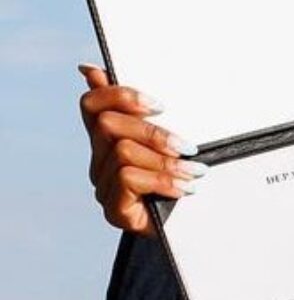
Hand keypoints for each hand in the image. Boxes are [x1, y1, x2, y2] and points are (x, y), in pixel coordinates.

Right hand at [79, 64, 205, 235]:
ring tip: (195, 172)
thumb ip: (150, 110)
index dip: (118, 95)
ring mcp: (104, 185)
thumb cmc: (184, 177)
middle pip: (108, 125)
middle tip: (188, 145)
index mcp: (111, 139)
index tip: (159, 105)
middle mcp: (101, 160)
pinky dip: (162, 181)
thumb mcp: (175, 139)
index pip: (92, 105)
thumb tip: (110, 71)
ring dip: (165, 161)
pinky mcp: (114, 210)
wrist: (195, 228)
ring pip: (122, 153)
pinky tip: (185, 189)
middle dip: (153, 131)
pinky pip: (128, 180)